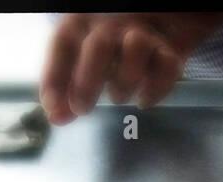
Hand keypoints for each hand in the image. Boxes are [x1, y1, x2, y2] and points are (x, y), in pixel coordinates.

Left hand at [40, 13, 220, 124]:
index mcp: (84, 22)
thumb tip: (55, 118)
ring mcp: (143, 34)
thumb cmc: (112, 48)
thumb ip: (68, 87)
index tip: (52, 108)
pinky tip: (144, 101)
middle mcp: (112, 23)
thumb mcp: (83, 59)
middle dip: (87, 82)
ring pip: (136, 49)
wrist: (161, 23)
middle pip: (100, 46)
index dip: (54, 75)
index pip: (64, 42)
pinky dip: (156, 89)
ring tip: (118, 97)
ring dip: (124, 81)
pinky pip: (167, 67)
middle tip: (82, 110)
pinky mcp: (170, 50)